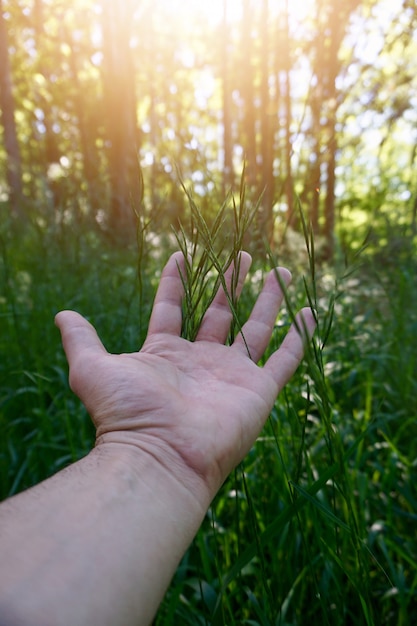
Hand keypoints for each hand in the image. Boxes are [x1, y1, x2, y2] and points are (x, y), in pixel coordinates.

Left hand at [55, 252, 314, 506]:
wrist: (161, 457)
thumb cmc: (126, 414)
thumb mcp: (93, 369)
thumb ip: (81, 339)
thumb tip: (61, 314)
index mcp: (166, 353)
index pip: (174, 308)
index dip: (177, 281)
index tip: (182, 253)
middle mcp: (201, 361)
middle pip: (221, 312)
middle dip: (232, 281)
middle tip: (242, 253)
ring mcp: (233, 374)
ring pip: (257, 327)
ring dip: (270, 299)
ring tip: (282, 270)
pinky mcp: (259, 389)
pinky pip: (285, 358)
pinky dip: (299, 336)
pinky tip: (309, 311)